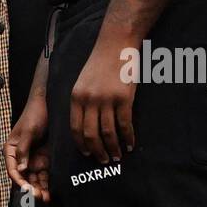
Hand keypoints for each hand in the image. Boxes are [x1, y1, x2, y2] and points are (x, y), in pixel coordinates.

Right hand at [5, 94, 50, 201]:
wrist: (48, 104)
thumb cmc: (34, 115)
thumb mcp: (28, 131)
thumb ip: (23, 150)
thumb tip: (20, 170)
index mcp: (11, 150)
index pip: (12, 170)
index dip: (19, 181)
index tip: (27, 190)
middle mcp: (20, 157)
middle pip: (23, 178)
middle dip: (30, 189)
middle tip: (39, 196)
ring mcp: (32, 159)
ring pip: (34, 179)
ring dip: (39, 189)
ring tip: (46, 198)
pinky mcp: (44, 160)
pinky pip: (44, 175)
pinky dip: (46, 184)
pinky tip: (51, 192)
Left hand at [70, 36, 136, 163]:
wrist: (116, 44)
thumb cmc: (100, 63)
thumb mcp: (83, 81)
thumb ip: (83, 101)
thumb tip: (87, 126)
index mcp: (76, 96)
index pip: (75, 128)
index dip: (81, 144)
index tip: (87, 154)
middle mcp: (89, 100)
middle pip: (91, 134)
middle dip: (97, 151)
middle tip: (104, 161)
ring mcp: (107, 100)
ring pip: (108, 133)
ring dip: (113, 148)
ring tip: (118, 156)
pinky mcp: (124, 98)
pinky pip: (125, 125)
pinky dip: (128, 137)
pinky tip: (130, 144)